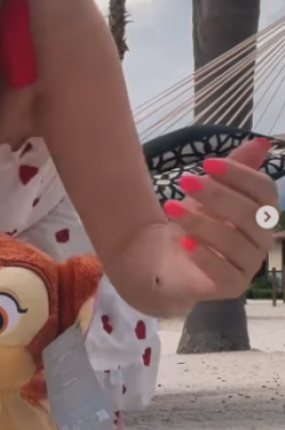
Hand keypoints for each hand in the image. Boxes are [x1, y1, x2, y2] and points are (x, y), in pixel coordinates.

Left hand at [160, 137, 277, 307]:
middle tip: (185, 181)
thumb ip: (233, 171)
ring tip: (171, 208)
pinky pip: (225, 274)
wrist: (163, 263)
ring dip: (202, 223)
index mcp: (262, 215)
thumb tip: (260, 142)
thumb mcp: (207, 193)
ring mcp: (248, 266)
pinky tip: (186, 243)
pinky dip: (206, 257)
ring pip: (236, 243)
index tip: (206, 163)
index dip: (239, 175)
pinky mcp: (230, 288)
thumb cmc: (193, 225)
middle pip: (252, 216)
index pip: (265, 191)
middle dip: (218, 195)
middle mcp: (261, 241)